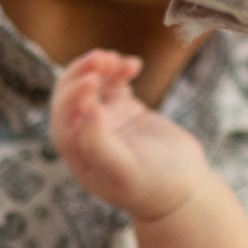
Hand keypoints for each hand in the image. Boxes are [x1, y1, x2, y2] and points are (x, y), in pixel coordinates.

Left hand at [51, 51, 208, 218]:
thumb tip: (85, 109)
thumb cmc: (153, 185)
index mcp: (77, 152)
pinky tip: (135, 65)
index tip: (91, 81)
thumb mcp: (124, 170)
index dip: (71, 95)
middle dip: (82, 73)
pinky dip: (120, 70)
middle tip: (101, 58)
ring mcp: (105, 120)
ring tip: (116, 59)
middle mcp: (85, 134)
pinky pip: (114, 82)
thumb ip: (99, 144)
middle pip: (71, 96)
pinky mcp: (124, 109)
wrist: (184, 189)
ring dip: (99, 68)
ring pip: (91, 84)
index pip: (63, 117)